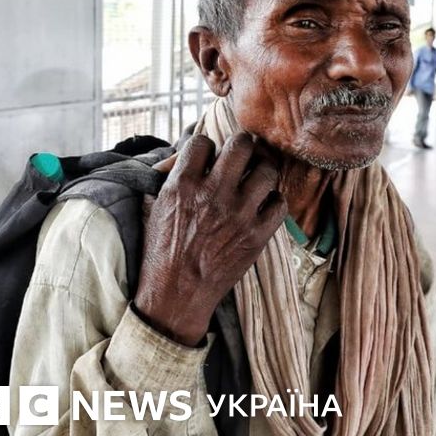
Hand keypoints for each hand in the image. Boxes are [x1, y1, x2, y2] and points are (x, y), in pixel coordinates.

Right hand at [134, 133, 286, 345]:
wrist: (176, 294)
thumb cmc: (162, 251)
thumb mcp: (155, 206)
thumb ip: (172, 175)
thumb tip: (186, 149)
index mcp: (183, 185)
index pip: (203, 141)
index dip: (207, 146)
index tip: (209, 156)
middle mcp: (213, 195)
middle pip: (242, 145)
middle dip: (242, 146)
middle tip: (242, 155)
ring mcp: (238, 215)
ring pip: (267, 170)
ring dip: (262, 170)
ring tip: (256, 178)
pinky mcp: (257, 235)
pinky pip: (280, 203)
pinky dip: (274, 201)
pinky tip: (264, 205)